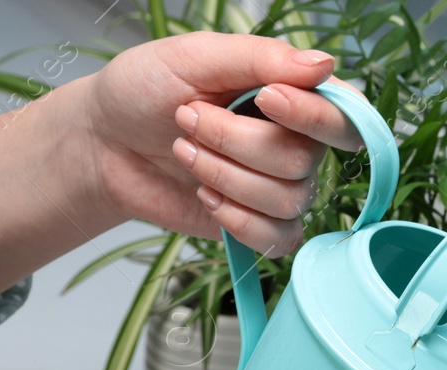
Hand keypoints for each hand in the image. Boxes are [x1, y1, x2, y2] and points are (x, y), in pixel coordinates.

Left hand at [82, 31, 363, 256]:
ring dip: (223, 175)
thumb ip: (261, 57)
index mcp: (293, 97)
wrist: (102, 141)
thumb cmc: (144, 89)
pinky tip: (207, 195)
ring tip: (185, 152)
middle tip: (188, 118)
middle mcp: (297, 144)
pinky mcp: (261, 225)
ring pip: (286, 199)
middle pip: (304, 160)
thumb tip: (325, 65)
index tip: (266, 99)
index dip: (314, 117)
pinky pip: (278, 238)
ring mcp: (281, 188)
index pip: (344, 117)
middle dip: (236, 142)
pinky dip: (237, 219)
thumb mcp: (195, 55)